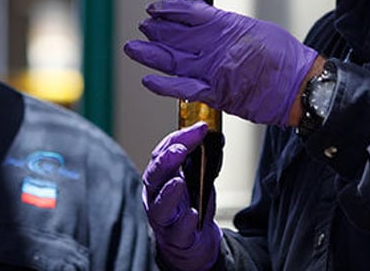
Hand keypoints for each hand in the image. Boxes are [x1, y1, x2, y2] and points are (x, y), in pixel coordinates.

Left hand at [124, 0, 317, 126]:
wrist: (299, 85)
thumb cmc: (285, 57)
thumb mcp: (255, 29)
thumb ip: (228, 28)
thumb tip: (211, 28)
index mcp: (226, 26)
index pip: (189, 13)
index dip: (168, 10)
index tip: (155, 9)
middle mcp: (216, 47)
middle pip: (176, 36)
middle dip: (156, 31)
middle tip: (143, 27)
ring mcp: (214, 71)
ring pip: (173, 61)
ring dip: (150, 54)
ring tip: (133, 48)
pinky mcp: (217, 94)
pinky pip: (184, 89)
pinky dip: (164, 85)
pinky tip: (148, 80)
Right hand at [143, 123, 221, 270]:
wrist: (195, 240)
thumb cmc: (191, 205)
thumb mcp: (196, 178)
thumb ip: (203, 159)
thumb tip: (216, 137)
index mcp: (160, 177)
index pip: (162, 153)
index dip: (179, 138)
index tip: (199, 128)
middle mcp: (156, 196)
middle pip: (154, 177)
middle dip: (166, 161)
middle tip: (180, 149)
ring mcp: (164, 219)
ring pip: (159, 206)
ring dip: (168, 193)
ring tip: (178, 182)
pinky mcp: (176, 238)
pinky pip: (177, 231)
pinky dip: (184, 222)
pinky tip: (193, 215)